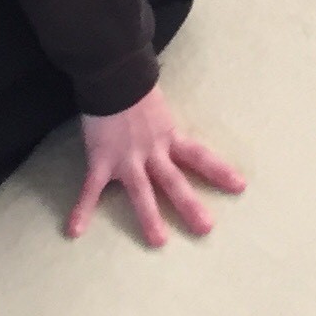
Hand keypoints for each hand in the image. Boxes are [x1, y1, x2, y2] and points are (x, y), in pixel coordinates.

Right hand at [68, 87, 245, 246]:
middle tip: (206, 228)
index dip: (220, 171)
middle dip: (190, 205)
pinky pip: (91, 189)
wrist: (111, 73)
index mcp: (169, 135)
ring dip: (149, 217)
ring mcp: (126, 158)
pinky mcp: (101, 160)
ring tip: (159, 241)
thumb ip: (165, 124)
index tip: (240, 186)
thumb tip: (173, 132)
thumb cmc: (135, 86)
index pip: (200, 155)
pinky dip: (82, 209)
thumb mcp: (159, 106)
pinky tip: (75, 230)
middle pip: (174, 181)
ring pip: (141, 191)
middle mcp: (152, 151)